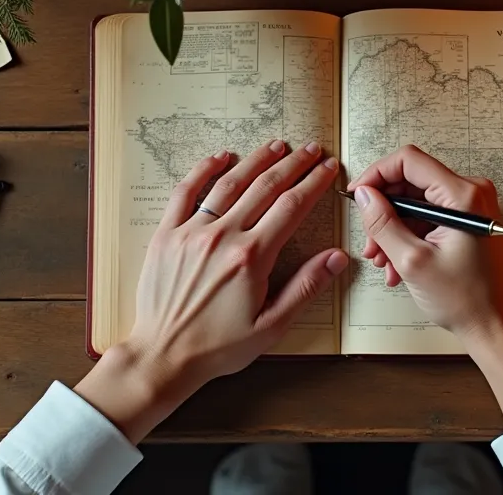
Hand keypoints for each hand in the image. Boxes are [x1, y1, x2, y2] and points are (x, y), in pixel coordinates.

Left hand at [76, 139, 346, 440]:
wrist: (163, 355)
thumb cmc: (218, 347)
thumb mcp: (271, 326)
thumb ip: (305, 287)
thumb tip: (338, 258)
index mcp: (252, 258)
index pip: (292, 207)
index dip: (314, 184)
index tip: (328, 170)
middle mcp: (223, 236)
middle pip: (265, 187)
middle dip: (293, 164)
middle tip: (312, 150)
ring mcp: (191, 232)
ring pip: (230, 183)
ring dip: (257, 160)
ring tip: (277, 146)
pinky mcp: (166, 234)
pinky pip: (185, 192)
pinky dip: (203, 170)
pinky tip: (221, 157)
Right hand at [349, 145, 502, 428]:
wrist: (494, 327)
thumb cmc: (465, 299)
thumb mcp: (412, 260)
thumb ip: (383, 223)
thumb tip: (364, 195)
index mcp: (462, 195)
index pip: (408, 161)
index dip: (376, 175)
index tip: (358, 195)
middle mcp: (471, 193)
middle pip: (411, 182)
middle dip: (384, 211)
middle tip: (369, 241)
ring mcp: (472, 207)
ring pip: (417, 203)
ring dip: (394, 229)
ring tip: (383, 261)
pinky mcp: (469, 222)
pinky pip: (430, 217)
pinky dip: (410, 236)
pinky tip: (398, 264)